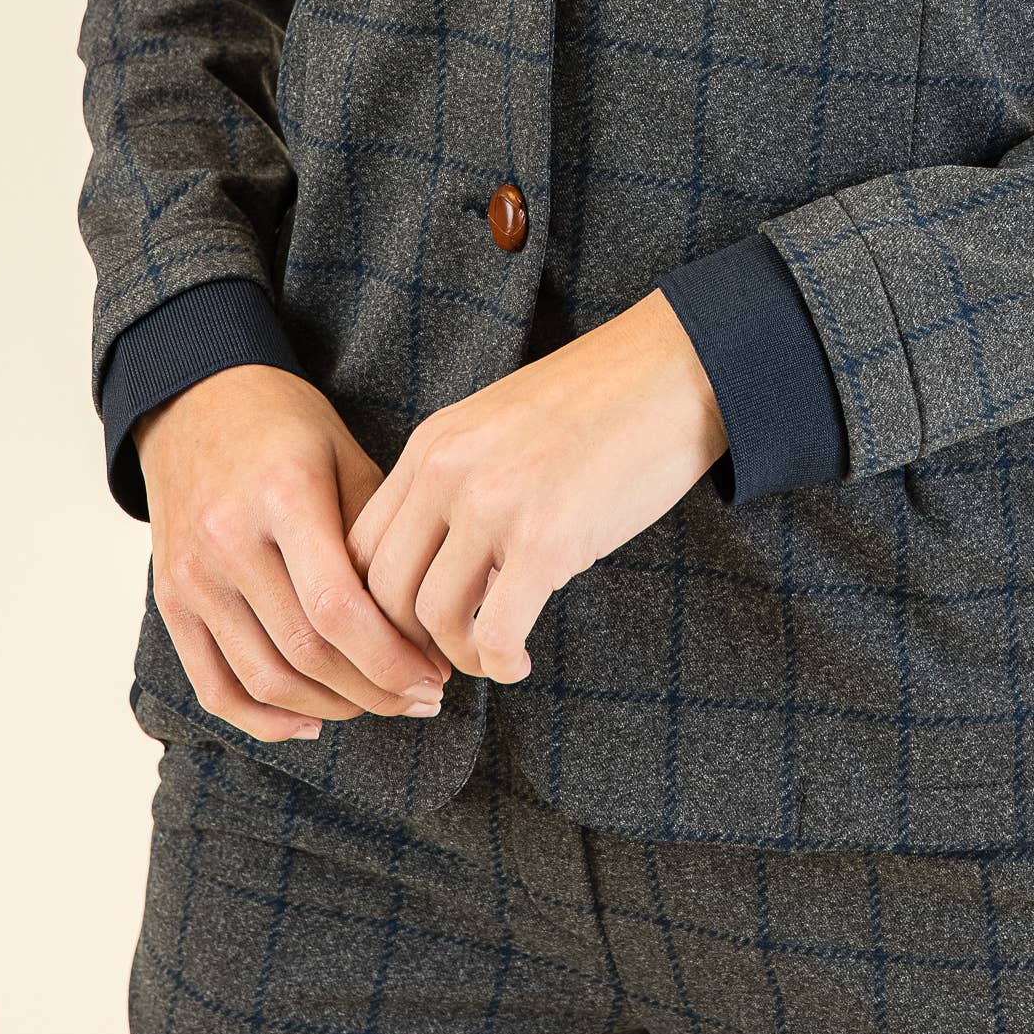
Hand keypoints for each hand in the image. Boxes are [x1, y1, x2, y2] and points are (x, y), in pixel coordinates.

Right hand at [136, 365, 459, 741]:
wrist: (194, 400)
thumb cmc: (285, 423)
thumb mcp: (346, 454)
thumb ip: (377, 534)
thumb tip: (424, 618)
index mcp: (283, 498)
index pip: (338, 609)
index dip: (391, 657)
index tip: (434, 674)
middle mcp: (228, 543)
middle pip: (306, 652)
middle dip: (374, 689)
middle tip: (422, 697)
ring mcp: (193, 577)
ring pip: (265, 679)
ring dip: (331, 708)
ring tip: (379, 704)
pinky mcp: (171, 602)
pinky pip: (215, 685)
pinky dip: (263, 719)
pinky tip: (311, 722)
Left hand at [344, 290, 727, 685]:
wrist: (674, 370)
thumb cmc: (599, 402)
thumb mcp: (499, 426)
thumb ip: (457, 483)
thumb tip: (441, 566)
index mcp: (431, 445)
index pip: (359, 546)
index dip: (374, 605)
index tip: (410, 628)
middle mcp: (448, 472)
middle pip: (381, 590)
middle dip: (406, 642)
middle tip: (443, 662)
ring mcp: (495, 505)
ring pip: (433, 617)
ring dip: (459, 655)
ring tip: (491, 654)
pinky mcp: (547, 540)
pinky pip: (496, 632)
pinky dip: (500, 663)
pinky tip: (520, 660)